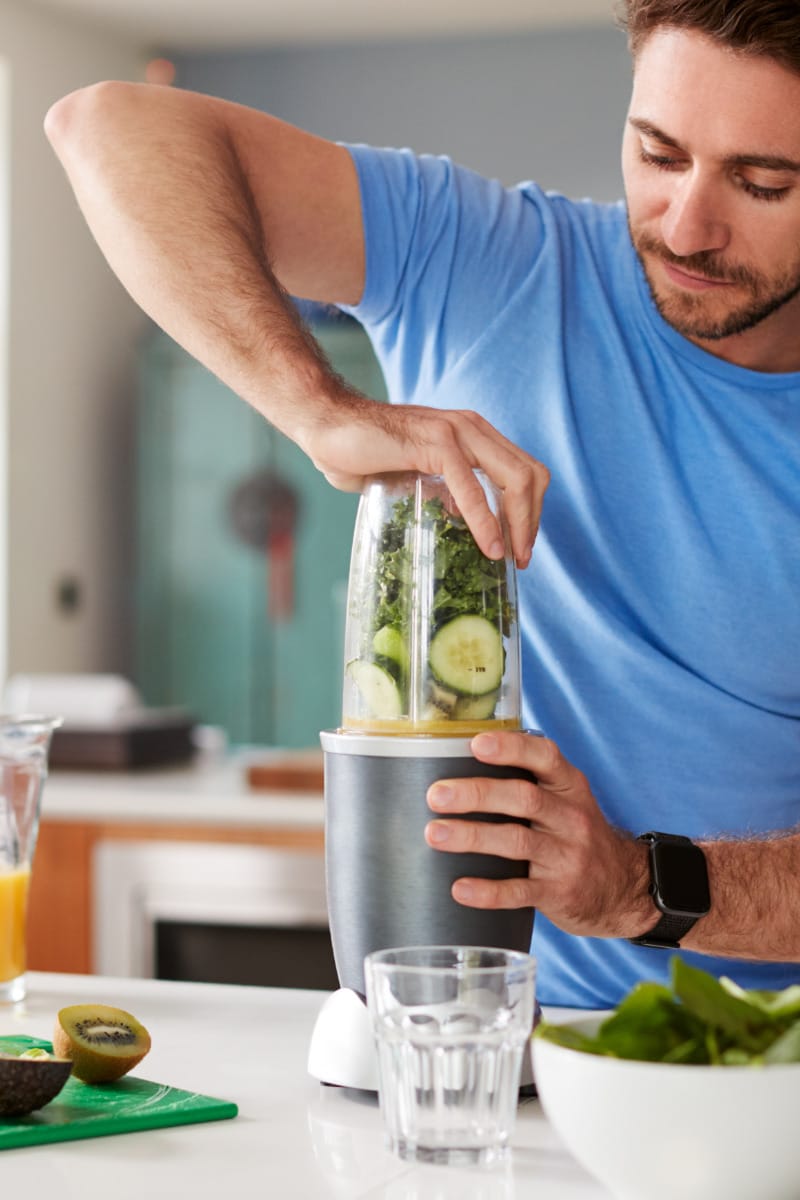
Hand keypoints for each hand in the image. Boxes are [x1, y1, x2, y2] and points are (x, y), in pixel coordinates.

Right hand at [302, 391, 549, 568]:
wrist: (326, 425)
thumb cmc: (362, 450)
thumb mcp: (415, 475)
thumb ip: (440, 490)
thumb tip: (457, 519)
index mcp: (472, 433)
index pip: (523, 470)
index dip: (531, 510)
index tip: (520, 545)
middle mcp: (472, 427)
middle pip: (530, 475)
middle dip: (532, 521)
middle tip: (522, 558)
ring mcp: (456, 432)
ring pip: (513, 478)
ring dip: (518, 524)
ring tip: (510, 557)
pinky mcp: (435, 443)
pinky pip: (471, 488)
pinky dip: (485, 520)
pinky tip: (489, 546)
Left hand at [424, 730, 653, 937]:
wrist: (624, 888)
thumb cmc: (576, 834)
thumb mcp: (567, 800)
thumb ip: (530, 780)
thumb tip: (463, 757)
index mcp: (570, 787)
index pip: (545, 757)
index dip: (511, 748)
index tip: (476, 744)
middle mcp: (571, 818)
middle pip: (524, 798)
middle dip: (477, 794)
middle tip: (436, 795)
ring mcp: (567, 856)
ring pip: (517, 841)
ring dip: (472, 836)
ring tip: (435, 834)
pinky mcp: (559, 893)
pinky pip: (521, 891)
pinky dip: (489, 891)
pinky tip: (460, 888)